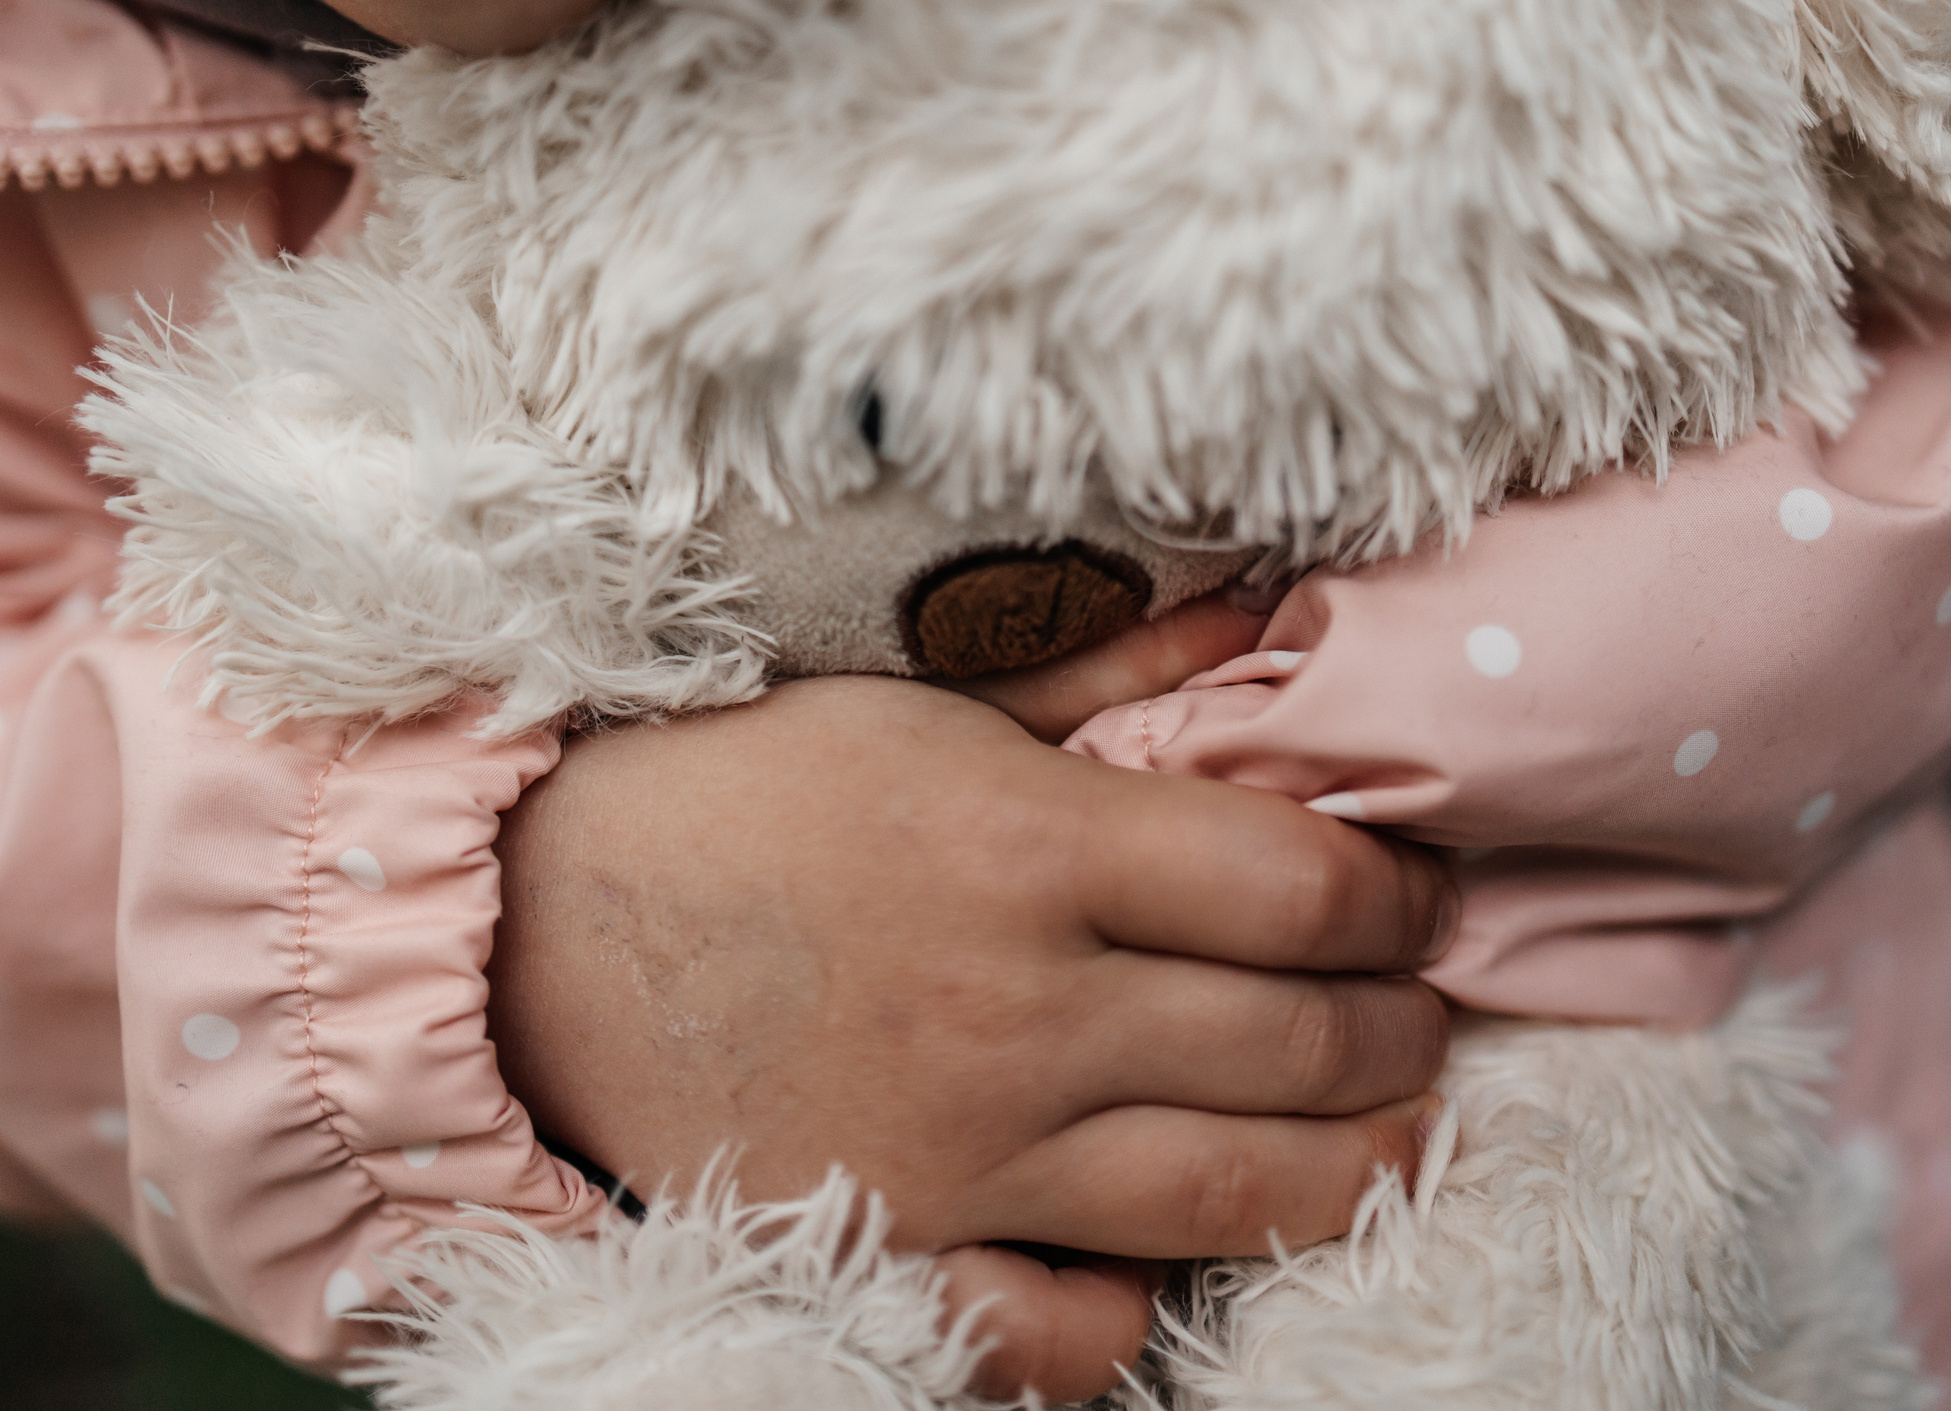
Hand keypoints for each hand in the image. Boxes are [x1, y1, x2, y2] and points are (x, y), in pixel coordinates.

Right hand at [488, 611, 1451, 1399]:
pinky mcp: (904, 1246)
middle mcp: (1015, 1010)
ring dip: (1358, 1168)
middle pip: (1302, 1044)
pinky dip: (1140, 1313)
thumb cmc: (733, 790)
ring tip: (1396, 1130)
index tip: (1413, 891)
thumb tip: (1267, 622)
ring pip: (1232, 1195)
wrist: (530, 925)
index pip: (1301, 892)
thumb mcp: (918, 696)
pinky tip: (1184, 1266)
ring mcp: (964, 1150)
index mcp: (1026, 848)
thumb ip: (1104, 668)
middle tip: (1419, 1002)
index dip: (1397, 896)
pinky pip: (1064, 1327)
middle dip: (1403, 1025)